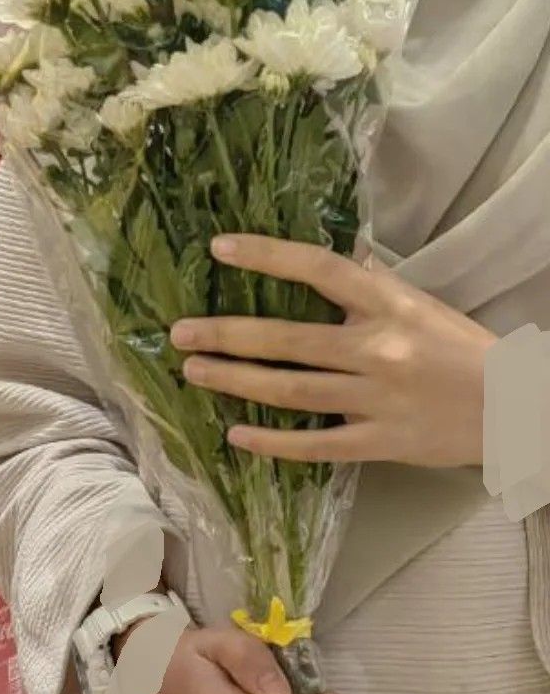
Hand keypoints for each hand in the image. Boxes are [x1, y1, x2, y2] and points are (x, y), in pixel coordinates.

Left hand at [170, 234, 496, 468]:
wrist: (514, 407)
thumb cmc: (464, 350)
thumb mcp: (422, 304)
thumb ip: (372, 287)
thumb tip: (331, 260)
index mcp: (389, 305)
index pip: (320, 270)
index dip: (268, 256)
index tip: (221, 248)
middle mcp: (378, 349)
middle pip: (287, 339)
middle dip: (227, 334)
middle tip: (179, 333)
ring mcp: (376, 399)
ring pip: (291, 390)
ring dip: (236, 381)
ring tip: (194, 371)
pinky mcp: (379, 443)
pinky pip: (316, 445)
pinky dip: (274, 442)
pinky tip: (236, 435)